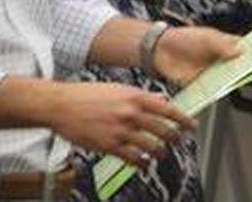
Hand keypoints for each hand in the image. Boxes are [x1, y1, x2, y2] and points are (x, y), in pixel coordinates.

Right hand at [47, 82, 194, 168]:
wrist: (61, 105)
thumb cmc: (86, 95)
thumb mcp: (116, 88)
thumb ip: (140, 96)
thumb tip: (160, 100)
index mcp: (133, 97)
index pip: (168, 110)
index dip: (183, 120)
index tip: (191, 126)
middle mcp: (131, 113)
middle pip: (164, 131)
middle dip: (174, 138)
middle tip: (176, 140)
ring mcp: (121, 131)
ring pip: (153, 147)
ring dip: (160, 153)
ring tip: (161, 154)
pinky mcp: (110, 146)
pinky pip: (134, 159)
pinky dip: (143, 163)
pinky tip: (144, 163)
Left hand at [152, 27, 242, 85]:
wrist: (160, 52)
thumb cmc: (181, 39)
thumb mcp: (205, 38)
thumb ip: (224, 45)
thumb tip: (241, 50)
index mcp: (223, 44)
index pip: (244, 49)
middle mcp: (220, 59)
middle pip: (238, 67)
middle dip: (246, 70)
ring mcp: (212, 72)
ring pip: (228, 80)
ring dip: (232, 82)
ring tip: (238, 80)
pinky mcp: (203, 84)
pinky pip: (214, 90)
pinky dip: (218, 92)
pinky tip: (222, 91)